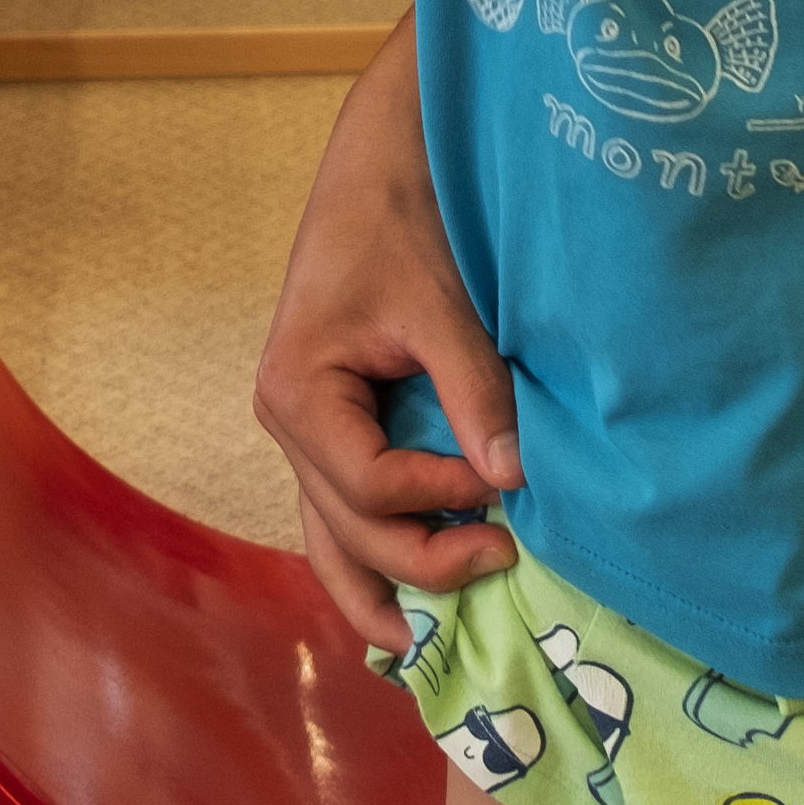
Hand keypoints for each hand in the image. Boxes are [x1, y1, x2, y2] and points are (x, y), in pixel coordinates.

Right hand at [254, 36, 523, 653]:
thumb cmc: (403, 216)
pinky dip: (371, 554)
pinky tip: (401, 603)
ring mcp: (305, 430)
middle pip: (350, 529)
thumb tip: (515, 480)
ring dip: (381, 588)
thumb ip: (473, 391)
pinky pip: (342, 508)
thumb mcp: (439, 302)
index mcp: (299, 393)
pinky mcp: (332, 425)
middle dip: (423, 563)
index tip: (508, 484)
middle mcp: (288, 423)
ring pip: (332, 536)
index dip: (441, 499)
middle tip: (510, 561)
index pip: (371, 487)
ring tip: (426, 648)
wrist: (383, 156)